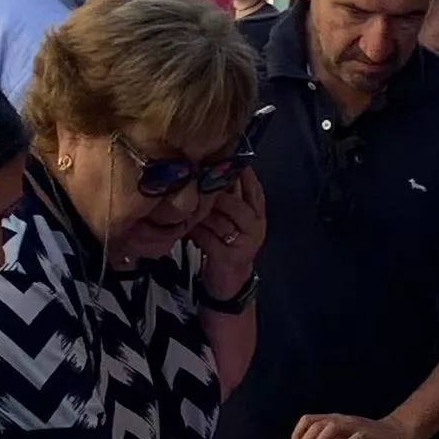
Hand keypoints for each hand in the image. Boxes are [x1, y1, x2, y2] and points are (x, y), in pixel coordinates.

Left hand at [196, 168, 265, 297]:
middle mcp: (255, 226)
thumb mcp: (231, 217)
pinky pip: (208, 239)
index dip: (240, 174)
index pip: (254, 189)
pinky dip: (193, 230)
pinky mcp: (228, 257)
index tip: (221, 158)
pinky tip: (181, 224)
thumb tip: (209, 165)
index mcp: (257, 212)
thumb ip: (226, 195)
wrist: (230, 280)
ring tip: (183, 200)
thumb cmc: (227, 242)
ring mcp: (244, 243)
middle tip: (195, 180)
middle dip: (216, 193)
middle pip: (238, 205)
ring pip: (221, 222)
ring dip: (201, 211)